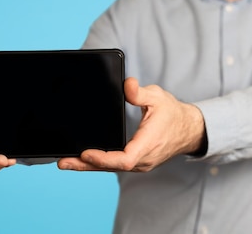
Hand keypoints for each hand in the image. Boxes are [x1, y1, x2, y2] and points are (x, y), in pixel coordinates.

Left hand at [58, 77, 205, 172]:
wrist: (189, 129)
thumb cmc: (173, 113)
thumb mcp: (158, 97)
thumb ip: (140, 92)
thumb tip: (127, 84)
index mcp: (148, 144)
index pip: (124, 159)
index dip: (104, 159)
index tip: (85, 153)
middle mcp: (143, 159)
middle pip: (112, 167)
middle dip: (85, 165)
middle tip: (62, 161)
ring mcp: (140, 163)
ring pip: (111, 168)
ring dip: (88, 166)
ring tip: (65, 162)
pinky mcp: (136, 162)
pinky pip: (115, 166)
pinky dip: (98, 163)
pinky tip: (82, 160)